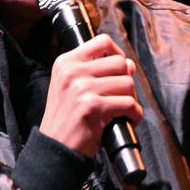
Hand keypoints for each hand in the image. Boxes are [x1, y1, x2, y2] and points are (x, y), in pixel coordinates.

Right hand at [38, 33, 141, 158]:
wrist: (55, 148)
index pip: (102, 42)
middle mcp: (72, 72)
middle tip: (121, 97)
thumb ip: (95, 71)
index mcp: (65, 63)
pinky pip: (129, 104)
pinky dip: (134, 114)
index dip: (118, 53)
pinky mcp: (93, 107)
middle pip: (120, 63)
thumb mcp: (70, 87)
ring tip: (122, 111)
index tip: (120, 69)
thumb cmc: (66, 119)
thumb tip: (129, 64)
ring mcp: (82, 88)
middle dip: (127, 80)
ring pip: (127, 83)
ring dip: (131, 99)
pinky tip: (126, 120)